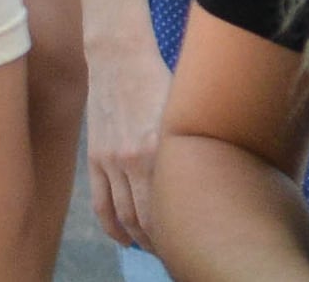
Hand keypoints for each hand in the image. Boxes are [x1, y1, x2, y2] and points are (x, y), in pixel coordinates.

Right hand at [86, 28, 176, 247]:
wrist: (119, 58)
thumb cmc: (161, 78)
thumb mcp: (184, 109)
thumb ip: (191, 142)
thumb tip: (212, 170)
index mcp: (159, 148)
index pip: (168, 205)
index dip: (178, 229)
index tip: (195, 238)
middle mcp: (132, 159)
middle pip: (145, 217)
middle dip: (161, 240)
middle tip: (178, 250)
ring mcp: (110, 161)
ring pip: (122, 215)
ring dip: (138, 237)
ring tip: (155, 249)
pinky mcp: (95, 158)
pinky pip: (100, 204)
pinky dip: (111, 227)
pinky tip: (124, 239)